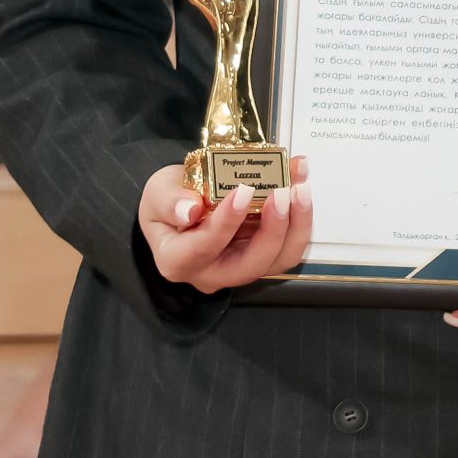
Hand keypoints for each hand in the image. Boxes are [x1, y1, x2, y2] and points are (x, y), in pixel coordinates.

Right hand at [140, 158, 311, 293]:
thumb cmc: (170, 200)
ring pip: (278, 260)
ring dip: (296, 224)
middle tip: (284, 192)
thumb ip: (168, 201)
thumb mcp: (157, 192)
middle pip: (251, 265)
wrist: (185, 201)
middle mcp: (211, 273)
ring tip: (299, 187)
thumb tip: (189, 210)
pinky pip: (287, 245)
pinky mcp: (262, 256)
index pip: (204, 247)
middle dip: (274, 229)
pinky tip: (300, 184)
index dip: (227, 222)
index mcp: (178, 261)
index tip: (243, 191)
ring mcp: (240, 267)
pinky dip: (300, 218)